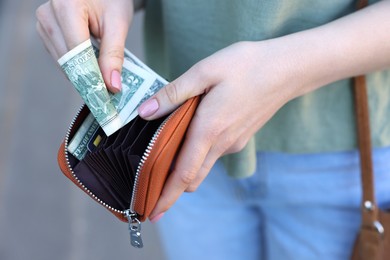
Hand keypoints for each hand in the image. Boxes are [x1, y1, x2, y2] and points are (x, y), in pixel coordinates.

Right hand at [36, 0, 133, 92]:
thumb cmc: (111, 0)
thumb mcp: (118, 24)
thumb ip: (114, 55)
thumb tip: (112, 86)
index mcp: (66, 6)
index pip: (77, 50)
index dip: (92, 75)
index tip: (106, 95)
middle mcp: (48, 15)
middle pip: (67, 59)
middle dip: (88, 79)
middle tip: (107, 96)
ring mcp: (44, 24)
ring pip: (63, 62)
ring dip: (82, 76)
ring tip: (103, 85)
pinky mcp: (46, 33)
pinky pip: (61, 58)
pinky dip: (77, 68)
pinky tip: (93, 73)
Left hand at [138, 40, 302, 221]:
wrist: (288, 69)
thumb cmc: (247, 65)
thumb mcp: (205, 71)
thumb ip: (173, 94)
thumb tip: (145, 112)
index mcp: (209, 129)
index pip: (183, 174)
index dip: (166, 197)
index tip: (151, 214)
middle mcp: (221, 143)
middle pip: (191, 178)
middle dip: (170, 189)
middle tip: (147, 188)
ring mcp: (233, 143)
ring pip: (202, 167)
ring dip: (182, 172)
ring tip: (161, 161)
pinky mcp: (240, 137)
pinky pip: (213, 154)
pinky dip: (196, 155)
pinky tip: (187, 137)